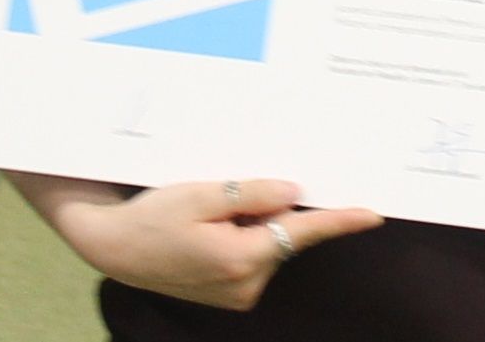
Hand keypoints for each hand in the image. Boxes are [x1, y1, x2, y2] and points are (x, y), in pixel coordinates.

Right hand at [35, 178, 382, 309]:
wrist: (112, 245)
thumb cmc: (151, 216)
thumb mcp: (199, 194)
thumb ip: (250, 193)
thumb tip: (293, 191)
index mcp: (240, 257)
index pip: (301, 232)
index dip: (339, 221)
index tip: (372, 214)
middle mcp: (246, 283)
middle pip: (282, 233)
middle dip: (270, 208)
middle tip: (228, 192)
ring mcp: (238, 293)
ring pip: (267, 243)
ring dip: (252, 222)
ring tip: (208, 212)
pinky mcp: (231, 293)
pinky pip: (253, 255)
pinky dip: (242, 236)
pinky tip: (209, 227)